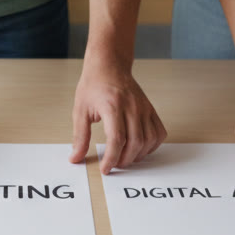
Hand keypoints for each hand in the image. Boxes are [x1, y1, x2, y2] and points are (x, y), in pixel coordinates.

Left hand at [70, 59, 166, 174]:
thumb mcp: (80, 111)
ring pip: (149, 140)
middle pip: (135, 142)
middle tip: (114, 164)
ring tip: (125, 158)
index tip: (105, 169)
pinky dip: (152, 145)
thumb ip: (79, 137)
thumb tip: (75, 158)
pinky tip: (140, 148)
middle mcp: (132, 107)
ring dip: (138, 155)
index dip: (111, 158)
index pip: (116, 139)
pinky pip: (159, 132)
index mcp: (112, 106)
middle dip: (124, 160)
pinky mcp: (150, 109)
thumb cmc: (94, 86)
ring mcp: (144, 108)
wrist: (109, 65)